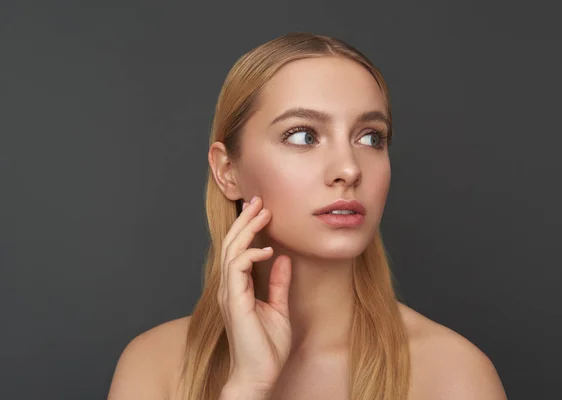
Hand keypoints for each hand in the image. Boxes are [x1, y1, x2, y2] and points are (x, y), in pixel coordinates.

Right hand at [218, 196, 292, 393]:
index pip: (238, 250)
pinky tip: (267, 249)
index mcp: (237, 288)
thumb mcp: (278, 307)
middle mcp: (229, 288)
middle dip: (245, 221)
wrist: (259, 375)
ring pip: (232, 251)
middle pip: (232, 245)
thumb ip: (278, 283)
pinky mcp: (234, 302)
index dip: (248, 228)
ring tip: (262, 213)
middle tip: (258, 201)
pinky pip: (237, 268)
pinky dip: (250, 254)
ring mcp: (229, 294)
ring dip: (247, 229)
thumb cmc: (266, 347)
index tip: (262, 210)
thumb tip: (282, 259)